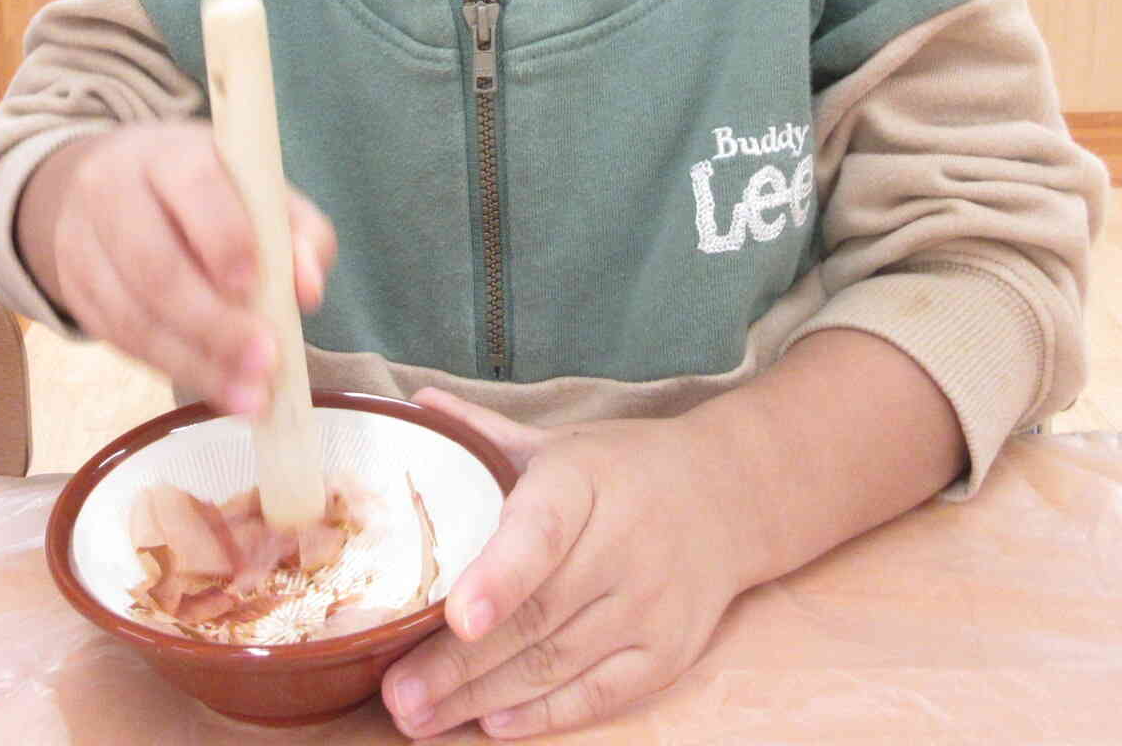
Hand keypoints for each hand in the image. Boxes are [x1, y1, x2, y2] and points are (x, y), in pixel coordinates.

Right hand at [19, 123, 335, 414]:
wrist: (105, 181)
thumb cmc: (205, 191)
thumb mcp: (255, 189)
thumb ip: (297, 232)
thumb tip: (308, 289)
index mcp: (170, 154)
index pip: (194, 187)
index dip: (223, 239)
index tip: (255, 286)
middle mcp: (116, 193)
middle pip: (155, 265)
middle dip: (214, 322)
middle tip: (266, 361)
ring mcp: (85, 245)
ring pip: (134, 315)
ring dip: (196, 363)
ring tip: (250, 396)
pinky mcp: (77, 293)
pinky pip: (123, 340)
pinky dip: (174, 369)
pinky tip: (218, 389)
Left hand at [384, 388, 746, 738]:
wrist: (725, 497)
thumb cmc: (621, 469)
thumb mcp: (561, 442)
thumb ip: (484, 434)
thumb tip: (416, 407)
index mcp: (584, 480)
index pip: (542, 531)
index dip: (499, 576)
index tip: (457, 615)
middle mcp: (623, 544)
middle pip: (536, 615)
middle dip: (459, 662)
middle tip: (396, 694)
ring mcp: (650, 605)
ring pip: (558, 662)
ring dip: (482, 698)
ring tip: (417, 717)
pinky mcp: (668, 652)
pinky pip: (598, 694)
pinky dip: (543, 714)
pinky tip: (488, 723)